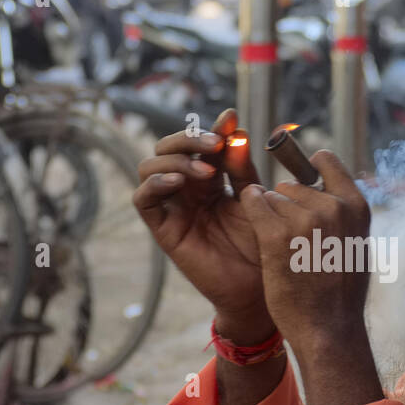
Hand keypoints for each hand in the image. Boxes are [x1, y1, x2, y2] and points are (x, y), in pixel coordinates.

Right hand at [133, 108, 272, 338]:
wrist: (259, 287)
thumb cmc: (262, 246)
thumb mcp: (255, 200)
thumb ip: (242, 169)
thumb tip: (237, 130)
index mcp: (212, 179)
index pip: (203, 144)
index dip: (213, 128)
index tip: (230, 117)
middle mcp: (188, 189)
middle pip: (170, 147)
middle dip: (190, 138)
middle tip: (216, 143)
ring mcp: (172, 207)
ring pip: (150, 165)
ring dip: (175, 159)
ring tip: (205, 170)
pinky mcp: (162, 229)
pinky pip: (143, 199)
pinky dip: (155, 183)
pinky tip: (179, 182)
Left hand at [238, 149, 371, 356]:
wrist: (329, 328)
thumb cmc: (340, 292)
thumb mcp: (355, 244)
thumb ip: (342, 214)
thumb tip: (325, 191)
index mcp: (356, 206)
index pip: (326, 160)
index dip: (309, 167)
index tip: (301, 177)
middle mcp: (332, 207)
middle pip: (292, 185)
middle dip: (286, 205)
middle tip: (293, 239)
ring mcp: (304, 220)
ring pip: (272, 197)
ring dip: (270, 217)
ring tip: (285, 250)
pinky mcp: (276, 235)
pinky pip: (252, 203)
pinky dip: (251, 211)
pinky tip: (258, 230)